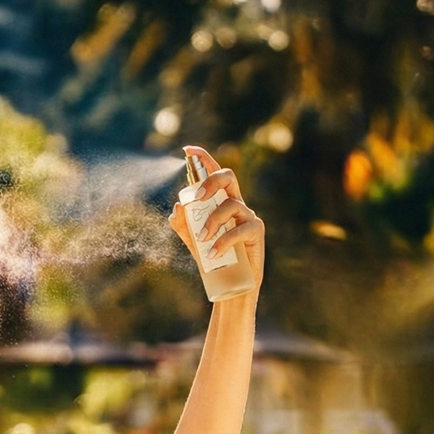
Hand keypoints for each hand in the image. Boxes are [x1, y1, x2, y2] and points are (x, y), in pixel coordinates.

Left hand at [168, 144, 264, 294]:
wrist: (232, 284)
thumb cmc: (214, 259)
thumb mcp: (194, 242)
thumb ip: (183, 226)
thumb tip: (177, 208)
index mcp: (220, 202)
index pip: (214, 174)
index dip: (203, 159)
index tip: (188, 150)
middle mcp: (235, 203)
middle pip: (228, 177)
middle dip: (211, 181)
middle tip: (197, 198)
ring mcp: (247, 216)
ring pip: (231, 204)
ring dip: (213, 221)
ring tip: (203, 239)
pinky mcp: (256, 231)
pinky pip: (240, 229)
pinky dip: (223, 241)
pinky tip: (212, 254)